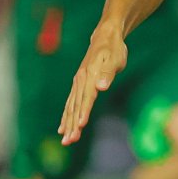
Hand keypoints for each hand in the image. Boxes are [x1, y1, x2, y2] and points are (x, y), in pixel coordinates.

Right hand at [57, 25, 128, 144]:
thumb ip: (108, 73)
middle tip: (70, 141)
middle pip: (76, 106)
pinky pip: (70, 104)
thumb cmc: (113, 49)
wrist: (105, 37)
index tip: (81, 125)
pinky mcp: (78, 85)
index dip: (84, 111)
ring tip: (66, 140)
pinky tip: (62, 128)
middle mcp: (81, 80)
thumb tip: (101, 86)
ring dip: (68, 124)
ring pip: (71, 107)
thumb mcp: (115, 59)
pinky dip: (66, 116)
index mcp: (89, 75)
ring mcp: (77, 83)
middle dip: (72, 124)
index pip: (87, 97)